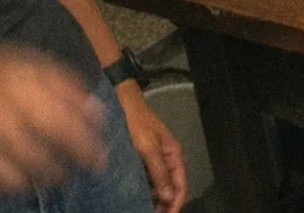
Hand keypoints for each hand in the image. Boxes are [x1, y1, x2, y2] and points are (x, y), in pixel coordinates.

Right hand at [0, 36, 108, 197]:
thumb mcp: (29, 62)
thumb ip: (66, 87)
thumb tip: (97, 114)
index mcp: (20, 90)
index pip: (67, 132)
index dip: (89, 150)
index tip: (100, 158)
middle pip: (45, 164)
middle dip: (66, 171)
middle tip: (73, 169)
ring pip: (19, 182)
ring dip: (39, 181)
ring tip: (47, 174)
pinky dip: (7, 188)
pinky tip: (15, 177)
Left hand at [117, 82, 187, 210]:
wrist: (121, 100)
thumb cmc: (136, 121)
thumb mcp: (148, 146)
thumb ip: (159, 171)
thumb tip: (170, 197)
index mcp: (174, 154)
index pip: (182, 185)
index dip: (176, 204)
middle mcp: (167, 158)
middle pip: (172, 187)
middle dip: (166, 204)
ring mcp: (155, 158)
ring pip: (160, 185)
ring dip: (155, 198)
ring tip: (144, 208)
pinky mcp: (142, 157)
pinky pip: (148, 178)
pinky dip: (146, 189)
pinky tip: (137, 196)